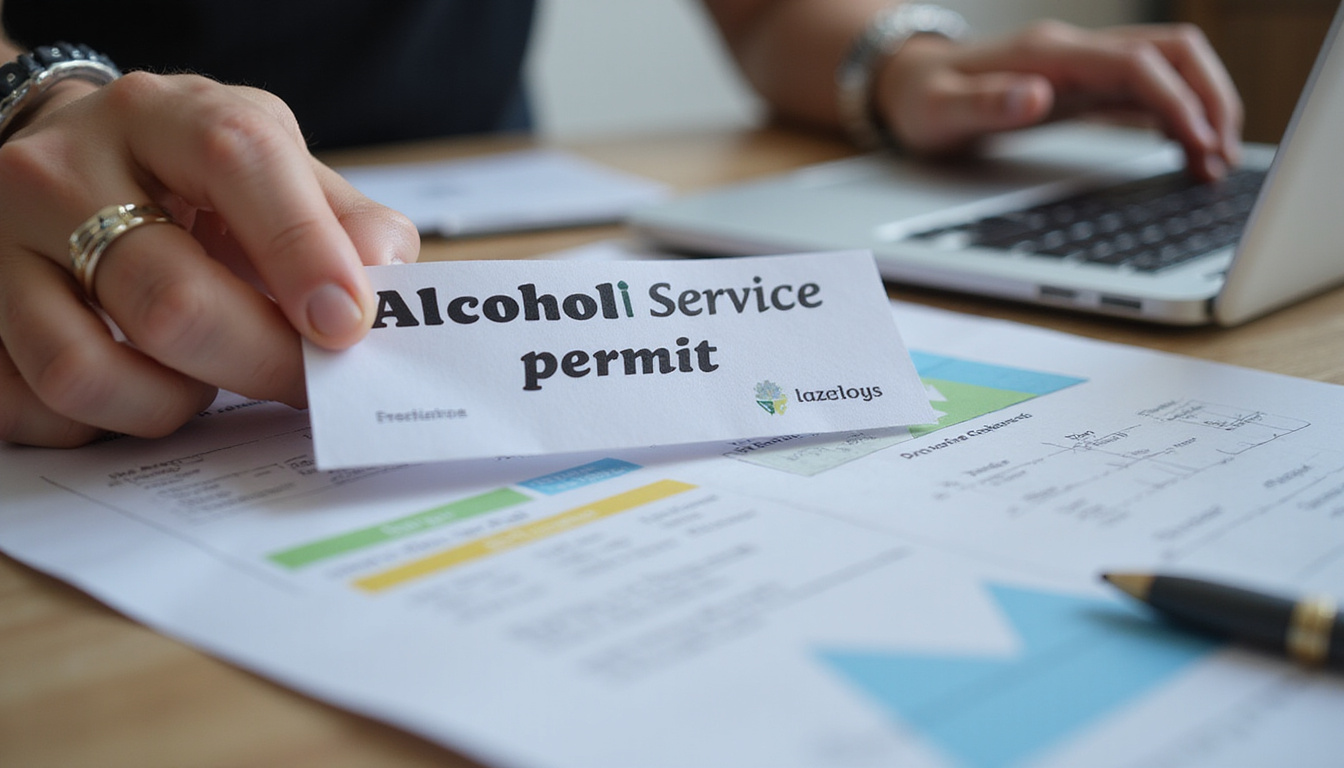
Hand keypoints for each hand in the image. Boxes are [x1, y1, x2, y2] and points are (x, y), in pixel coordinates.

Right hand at [0, 72, 418, 446]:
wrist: (62, 160)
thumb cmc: (186, 176)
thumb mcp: (271, 166)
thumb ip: (341, 219)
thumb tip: (386, 275)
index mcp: (163, 116)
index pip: (238, 161)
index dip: (304, 249)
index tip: (348, 325)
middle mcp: (62, 170)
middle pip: (171, 299)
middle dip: (261, 362)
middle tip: (306, 383)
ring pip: (86, 370)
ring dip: (170, 404)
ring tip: (203, 381)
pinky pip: (32, 409)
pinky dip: (102, 426)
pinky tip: (136, 391)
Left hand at [876, 21, 1242, 179]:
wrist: (906, 88)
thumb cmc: (921, 103)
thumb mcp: (941, 113)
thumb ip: (986, 104)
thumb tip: (1035, 96)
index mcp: (1049, 56)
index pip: (1138, 64)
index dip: (1179, 101)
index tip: (1201, 144)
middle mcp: (1076, 53)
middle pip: (1174, 52)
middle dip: (1212, 98)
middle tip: (1223, 157)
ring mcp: (1084, 68)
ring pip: (1171, 68)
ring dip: (1203, 107)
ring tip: (1213, 164)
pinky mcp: (1084, 87)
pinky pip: (1149, 92)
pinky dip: (1178, 118)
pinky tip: (1186, 152)